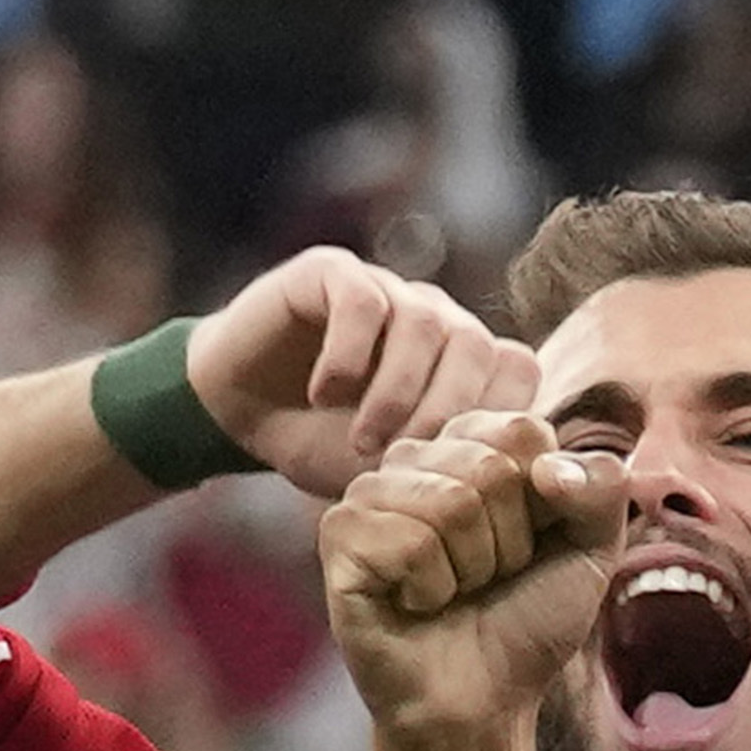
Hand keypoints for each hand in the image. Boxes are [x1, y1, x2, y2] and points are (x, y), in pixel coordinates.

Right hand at [183, 243, 530, 499]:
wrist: (233, 410)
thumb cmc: (319, 442)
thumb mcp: (388, 468)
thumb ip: (444, 462)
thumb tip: (507, 478)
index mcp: (463, 358)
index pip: (516, 369)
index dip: (494, 417)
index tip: (454, 466)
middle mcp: (435, 315)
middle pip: (477, 346)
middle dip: (446, 411)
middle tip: (405, 458)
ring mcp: (388, 288)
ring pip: (424, 325)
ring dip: (395, 392)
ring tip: (361, 438)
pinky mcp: (333, 271)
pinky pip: (364, 301)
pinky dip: (349, 356)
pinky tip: (324, 394)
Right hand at [319, 409, 611, 746]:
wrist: (481, 697)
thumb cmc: (527, 617)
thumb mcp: (592, 548)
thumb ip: (601, 487)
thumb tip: (548, 467)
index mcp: (472, 447)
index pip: (524, 429)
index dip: (548, 500)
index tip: (532, 542)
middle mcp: (416, 458)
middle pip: (492, 466)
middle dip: (512, 540)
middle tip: (489, 576)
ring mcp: (370, 492)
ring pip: (451, 502)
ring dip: (473, 566)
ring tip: (455, 589)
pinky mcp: (338, 533)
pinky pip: (410, 544)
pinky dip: (431, 588)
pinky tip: (416, 602)